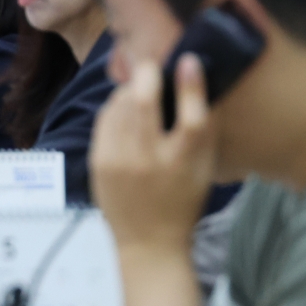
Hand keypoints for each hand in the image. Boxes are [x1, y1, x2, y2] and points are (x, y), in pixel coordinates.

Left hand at [90, 54, 215, 251]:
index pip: (192, 118)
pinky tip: (124, 108)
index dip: (191, 85)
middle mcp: (150, 162)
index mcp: (183, 163)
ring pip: (120, 106)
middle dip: (147, 74)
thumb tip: (198, 76)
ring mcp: (119, 162)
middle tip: (153, 67)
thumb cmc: (183, 200)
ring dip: (130, 90)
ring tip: (140, 89)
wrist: (148, 244)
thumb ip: (206, 126)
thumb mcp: (205, 168)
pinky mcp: (99, 163)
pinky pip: (105, 119)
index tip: (189, 60)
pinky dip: (115, 106)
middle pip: (145, 104)